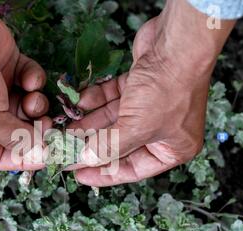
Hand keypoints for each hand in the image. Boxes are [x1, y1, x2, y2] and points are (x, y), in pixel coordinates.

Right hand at [0, 0, 49, 169]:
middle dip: (35, 130)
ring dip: (36, 106)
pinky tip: (28, 78)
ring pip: (29, 110)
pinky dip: (34, 82)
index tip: (48, 155)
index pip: (1, 158)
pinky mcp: (10, 71)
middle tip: (47, 125)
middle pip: (19, 133)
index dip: (25, 158)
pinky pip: (31, 84)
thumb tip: (40, 152)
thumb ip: (15, 139)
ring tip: (32, 98)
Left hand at [68, 0, 235, 186]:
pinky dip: (96, 101)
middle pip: (120, 144)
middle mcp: (162, 130)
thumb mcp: (137, 127)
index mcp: (172, 149)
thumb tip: (87, 160)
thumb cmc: (166, 91)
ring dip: (89, 123)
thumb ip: (110, 146)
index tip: (79, 175)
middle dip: (93, 145)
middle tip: (67, 150)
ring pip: (113, 120)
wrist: (177, 43)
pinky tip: (77, 103)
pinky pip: (112, 99)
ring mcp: (150, 106)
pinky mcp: (139, 86)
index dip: (104, 173)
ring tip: (65, 129)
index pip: (133, 169)